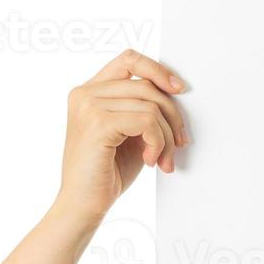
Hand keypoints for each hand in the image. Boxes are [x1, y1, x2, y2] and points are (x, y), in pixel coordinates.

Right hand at [54, 49, 188, 225]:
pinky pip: (147, 121)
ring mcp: (89, 106)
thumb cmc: (107, 172)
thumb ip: (144, 108)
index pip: (130, 59)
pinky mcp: (97, 123)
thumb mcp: (131, 132)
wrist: (83, 205)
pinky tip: (151, 161)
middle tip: (179, 143)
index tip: (179, 89)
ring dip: (167, 137)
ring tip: (163, 159)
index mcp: (91, 91)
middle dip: (172, 116)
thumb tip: (176, 91)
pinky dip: (158, 143)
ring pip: (151, 106)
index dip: (158, 70)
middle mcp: (86, 93)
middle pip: (147, 86)